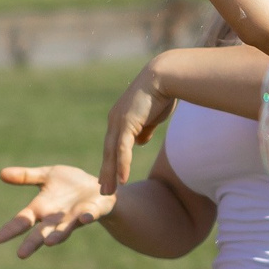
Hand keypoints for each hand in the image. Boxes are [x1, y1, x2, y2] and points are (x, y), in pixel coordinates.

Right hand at [0, 164, 113, 258]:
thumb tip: (1, 173)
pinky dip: (86, 217)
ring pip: (64, 230)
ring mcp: (74, 217)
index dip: (11, 229)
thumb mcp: (47, 176)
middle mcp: (56, 218)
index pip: (22, 220)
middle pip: (41, 233)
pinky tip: (84, 218)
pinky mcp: (93, 212)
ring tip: (50, 242)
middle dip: (32, 243)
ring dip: (58, 235)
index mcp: (42, 208)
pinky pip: (89, 215)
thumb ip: (26, 176)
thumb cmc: (71, 185)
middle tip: (21, 254)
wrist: (100, 187)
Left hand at [99, 67, 173, 193]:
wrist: (165, 77)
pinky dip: (122, 165)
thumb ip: (145, 129)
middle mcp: (115, 120)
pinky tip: (122, 180)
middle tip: (103, 190)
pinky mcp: (127, 123)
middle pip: (108, 151)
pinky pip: (122, 149)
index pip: (112, 144)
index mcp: (121, 117)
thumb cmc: (163, 93)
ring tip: (108, 192)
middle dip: (106, 172)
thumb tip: (140, 142)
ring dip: (110, 174)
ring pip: (112, 154)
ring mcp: (119, 122)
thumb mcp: (152, 116)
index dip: (110, 161)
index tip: (108, 176)